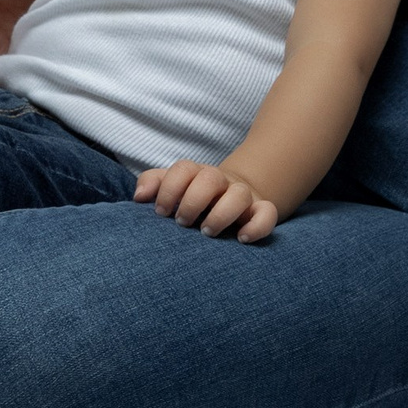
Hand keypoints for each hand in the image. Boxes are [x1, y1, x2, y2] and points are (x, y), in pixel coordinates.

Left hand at [135, 161, 278, 241]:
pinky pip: (268, 214)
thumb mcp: (173, 189)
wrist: (233, 201)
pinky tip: (242, 239)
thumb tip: (139, 197)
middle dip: (192, 201)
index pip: (184, 168)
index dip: (170, 188)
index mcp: (197, 175)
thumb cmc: (194, 200)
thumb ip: (153, 184)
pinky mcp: (261, 211)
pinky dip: (257, 226)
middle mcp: (221, 182)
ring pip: (240, 194)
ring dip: (221, 214)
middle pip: (210, 177)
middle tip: (182, 223)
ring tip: (207, 232)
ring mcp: (243, 196)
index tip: (161, 212)